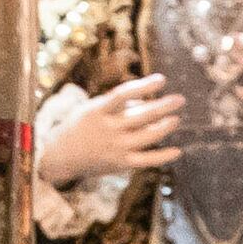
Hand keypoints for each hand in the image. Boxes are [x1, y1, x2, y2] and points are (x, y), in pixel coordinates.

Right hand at [39, 74, 177, 185]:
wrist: (62, 156)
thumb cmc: (81, 126)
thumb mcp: (93, 109)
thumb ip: (118, 105)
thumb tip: (146, 99)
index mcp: (99, 111)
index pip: (124, 94)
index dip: (144, 86)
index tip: (162, 79)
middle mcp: (108, 129)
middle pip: (142, 116)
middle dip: (163, 106)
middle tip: (180, 99)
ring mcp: (116, 148)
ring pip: (148, 137)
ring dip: (165, 127)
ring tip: (176, 119)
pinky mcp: (120, 164)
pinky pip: (146, 160)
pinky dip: (163, 156)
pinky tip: (177, 151)